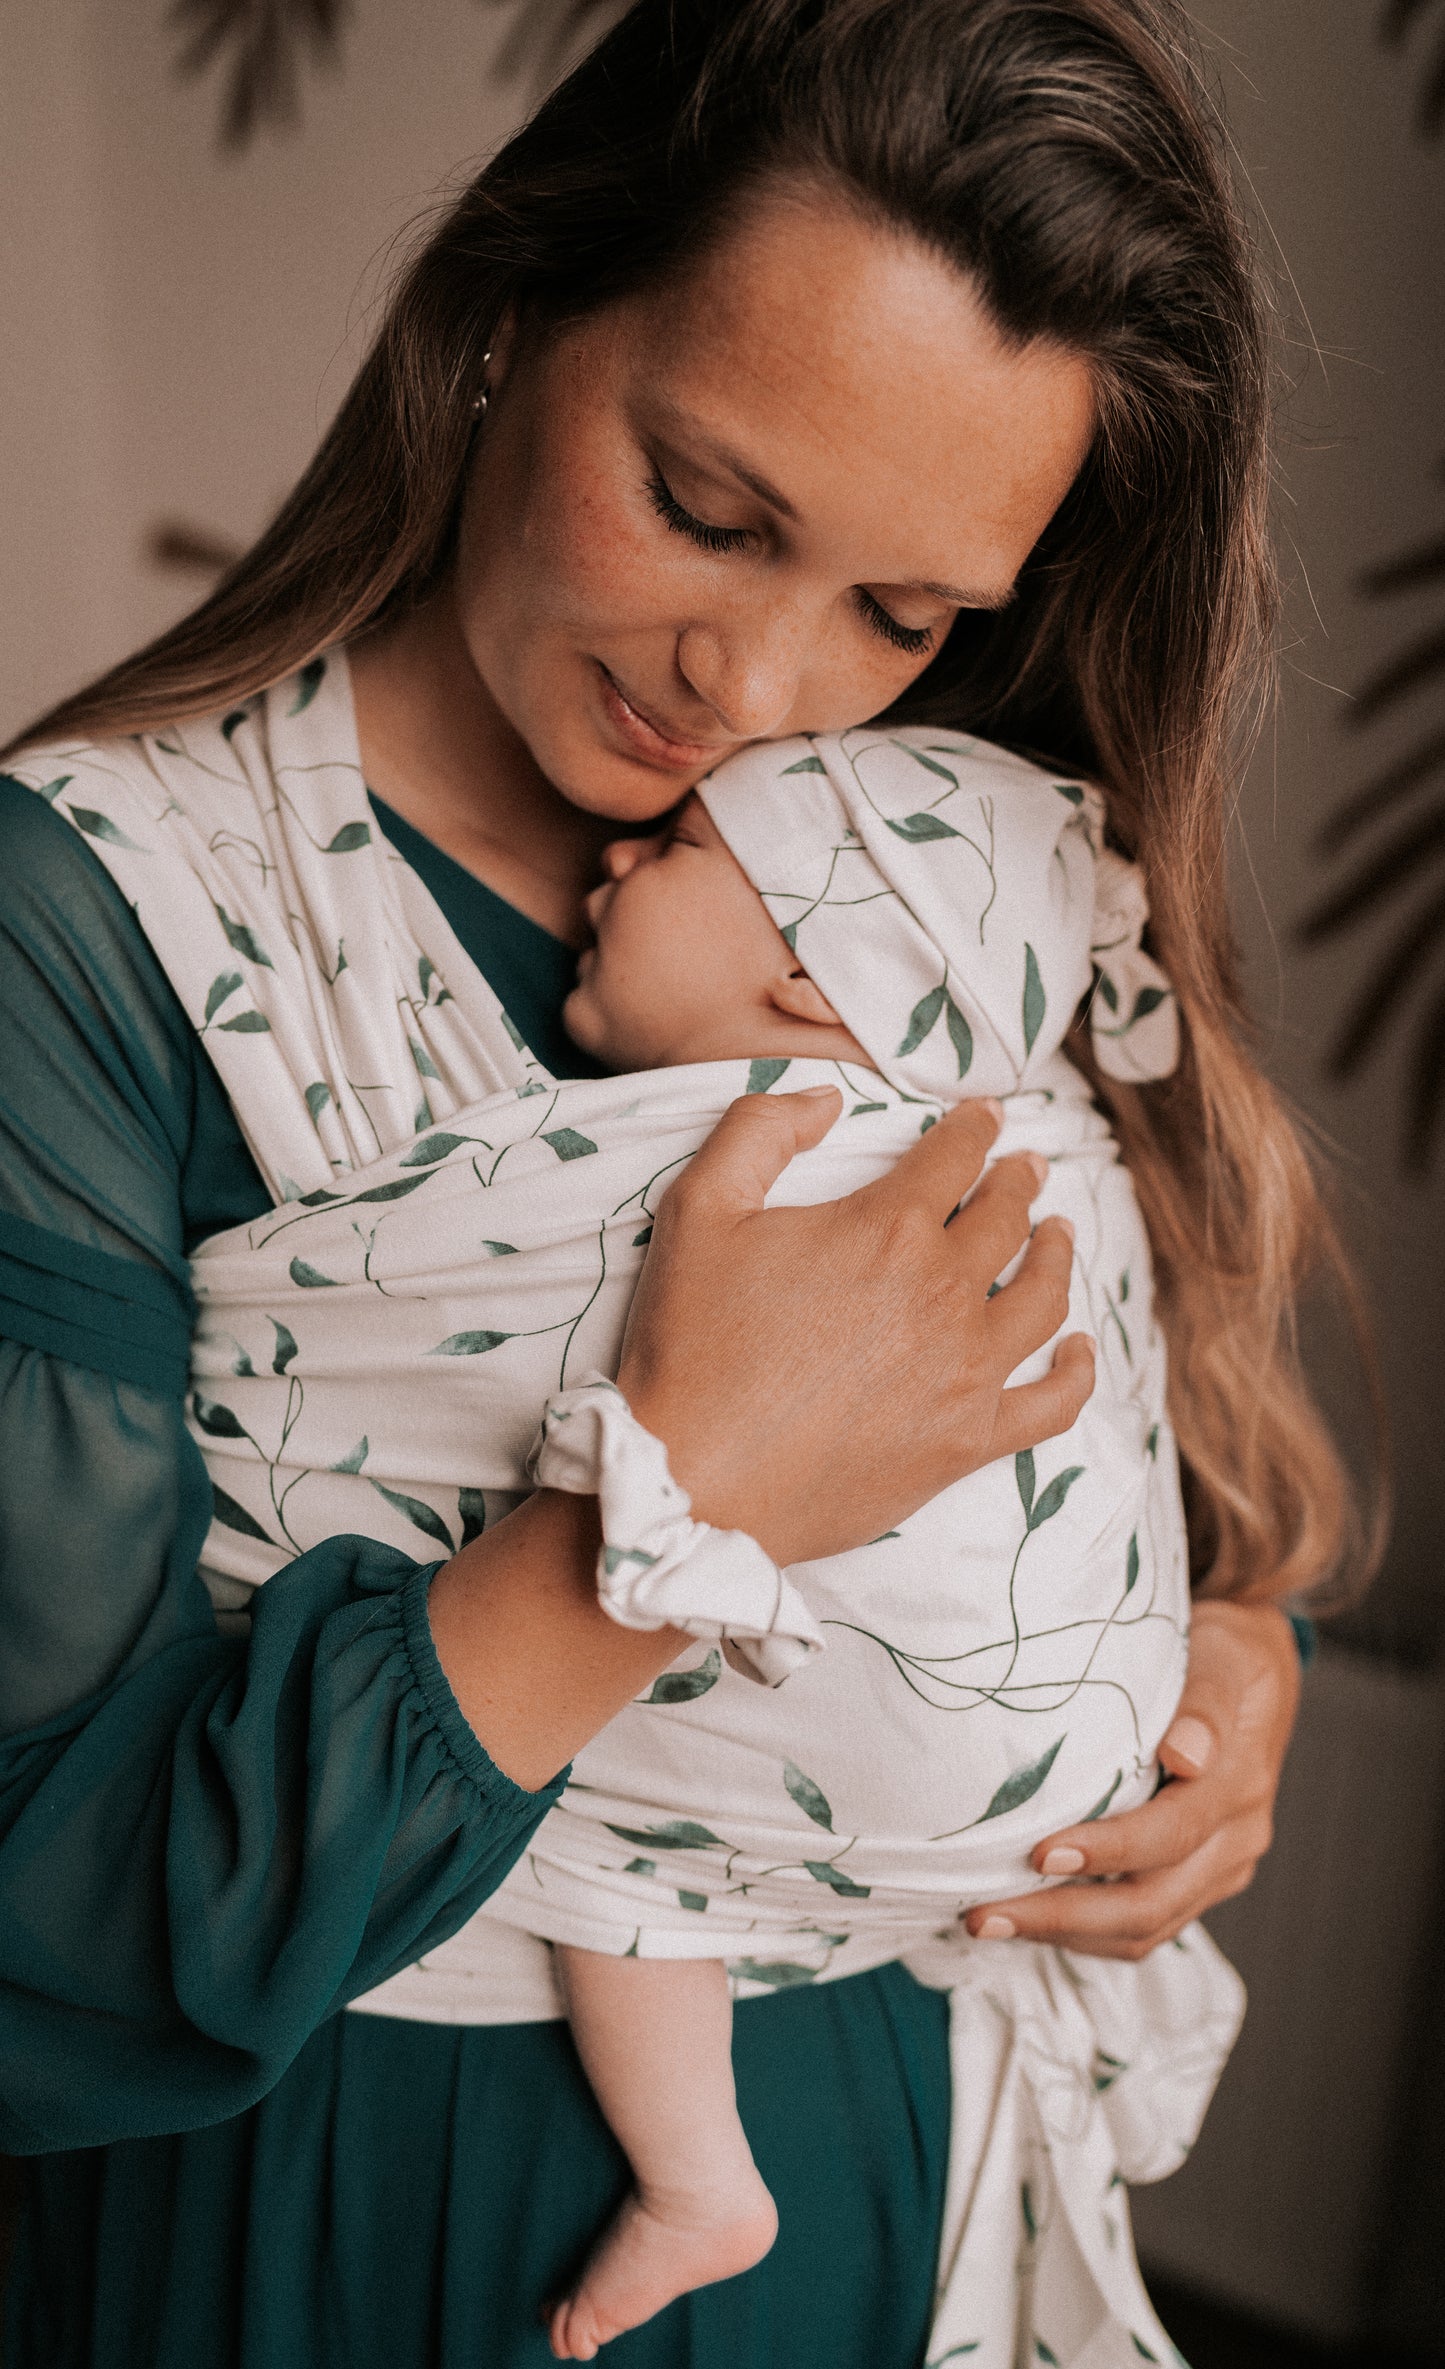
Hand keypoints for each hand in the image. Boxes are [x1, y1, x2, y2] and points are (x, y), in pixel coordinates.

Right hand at [617, 1087, 1095, 1566]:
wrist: (693, 1484)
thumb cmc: (689, 1347)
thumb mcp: (697, 1209)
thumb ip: (759, 1131)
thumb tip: (826, 1100)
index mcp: (888, 1227)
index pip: (953, 1157)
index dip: (973, 1129)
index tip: (984, 1118)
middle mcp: (945, 1292)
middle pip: (1006, 1218)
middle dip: (1017, 1182)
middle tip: (1025, 1168)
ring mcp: (967, 1372)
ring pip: (1043, 1295)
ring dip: (1056, 1254)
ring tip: (1057, 1235)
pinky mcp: (969, 1442)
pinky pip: (1053, 1402)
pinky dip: (1077, 1370)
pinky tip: (1079, 1348)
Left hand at [964, 1599, 1301, 1958]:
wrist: (1258, 1669)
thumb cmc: (1224, 1654)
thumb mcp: (1220, 1659)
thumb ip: (1203, 1707)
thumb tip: (1183, 1756)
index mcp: (1238, 1787)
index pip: (1168, 1836)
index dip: (1104, 1851)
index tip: (1038, 1853)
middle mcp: (1235, 1840)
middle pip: (1149, 1904)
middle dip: (1062, 1916)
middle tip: (984, 1913)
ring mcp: (1220, 1867)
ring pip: (1144, 1928)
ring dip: (1064, 1934)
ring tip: (988, 1921)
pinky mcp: (1200, 1880)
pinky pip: (1145, 1926)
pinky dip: (1086, 1932)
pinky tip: (1030, 1916)